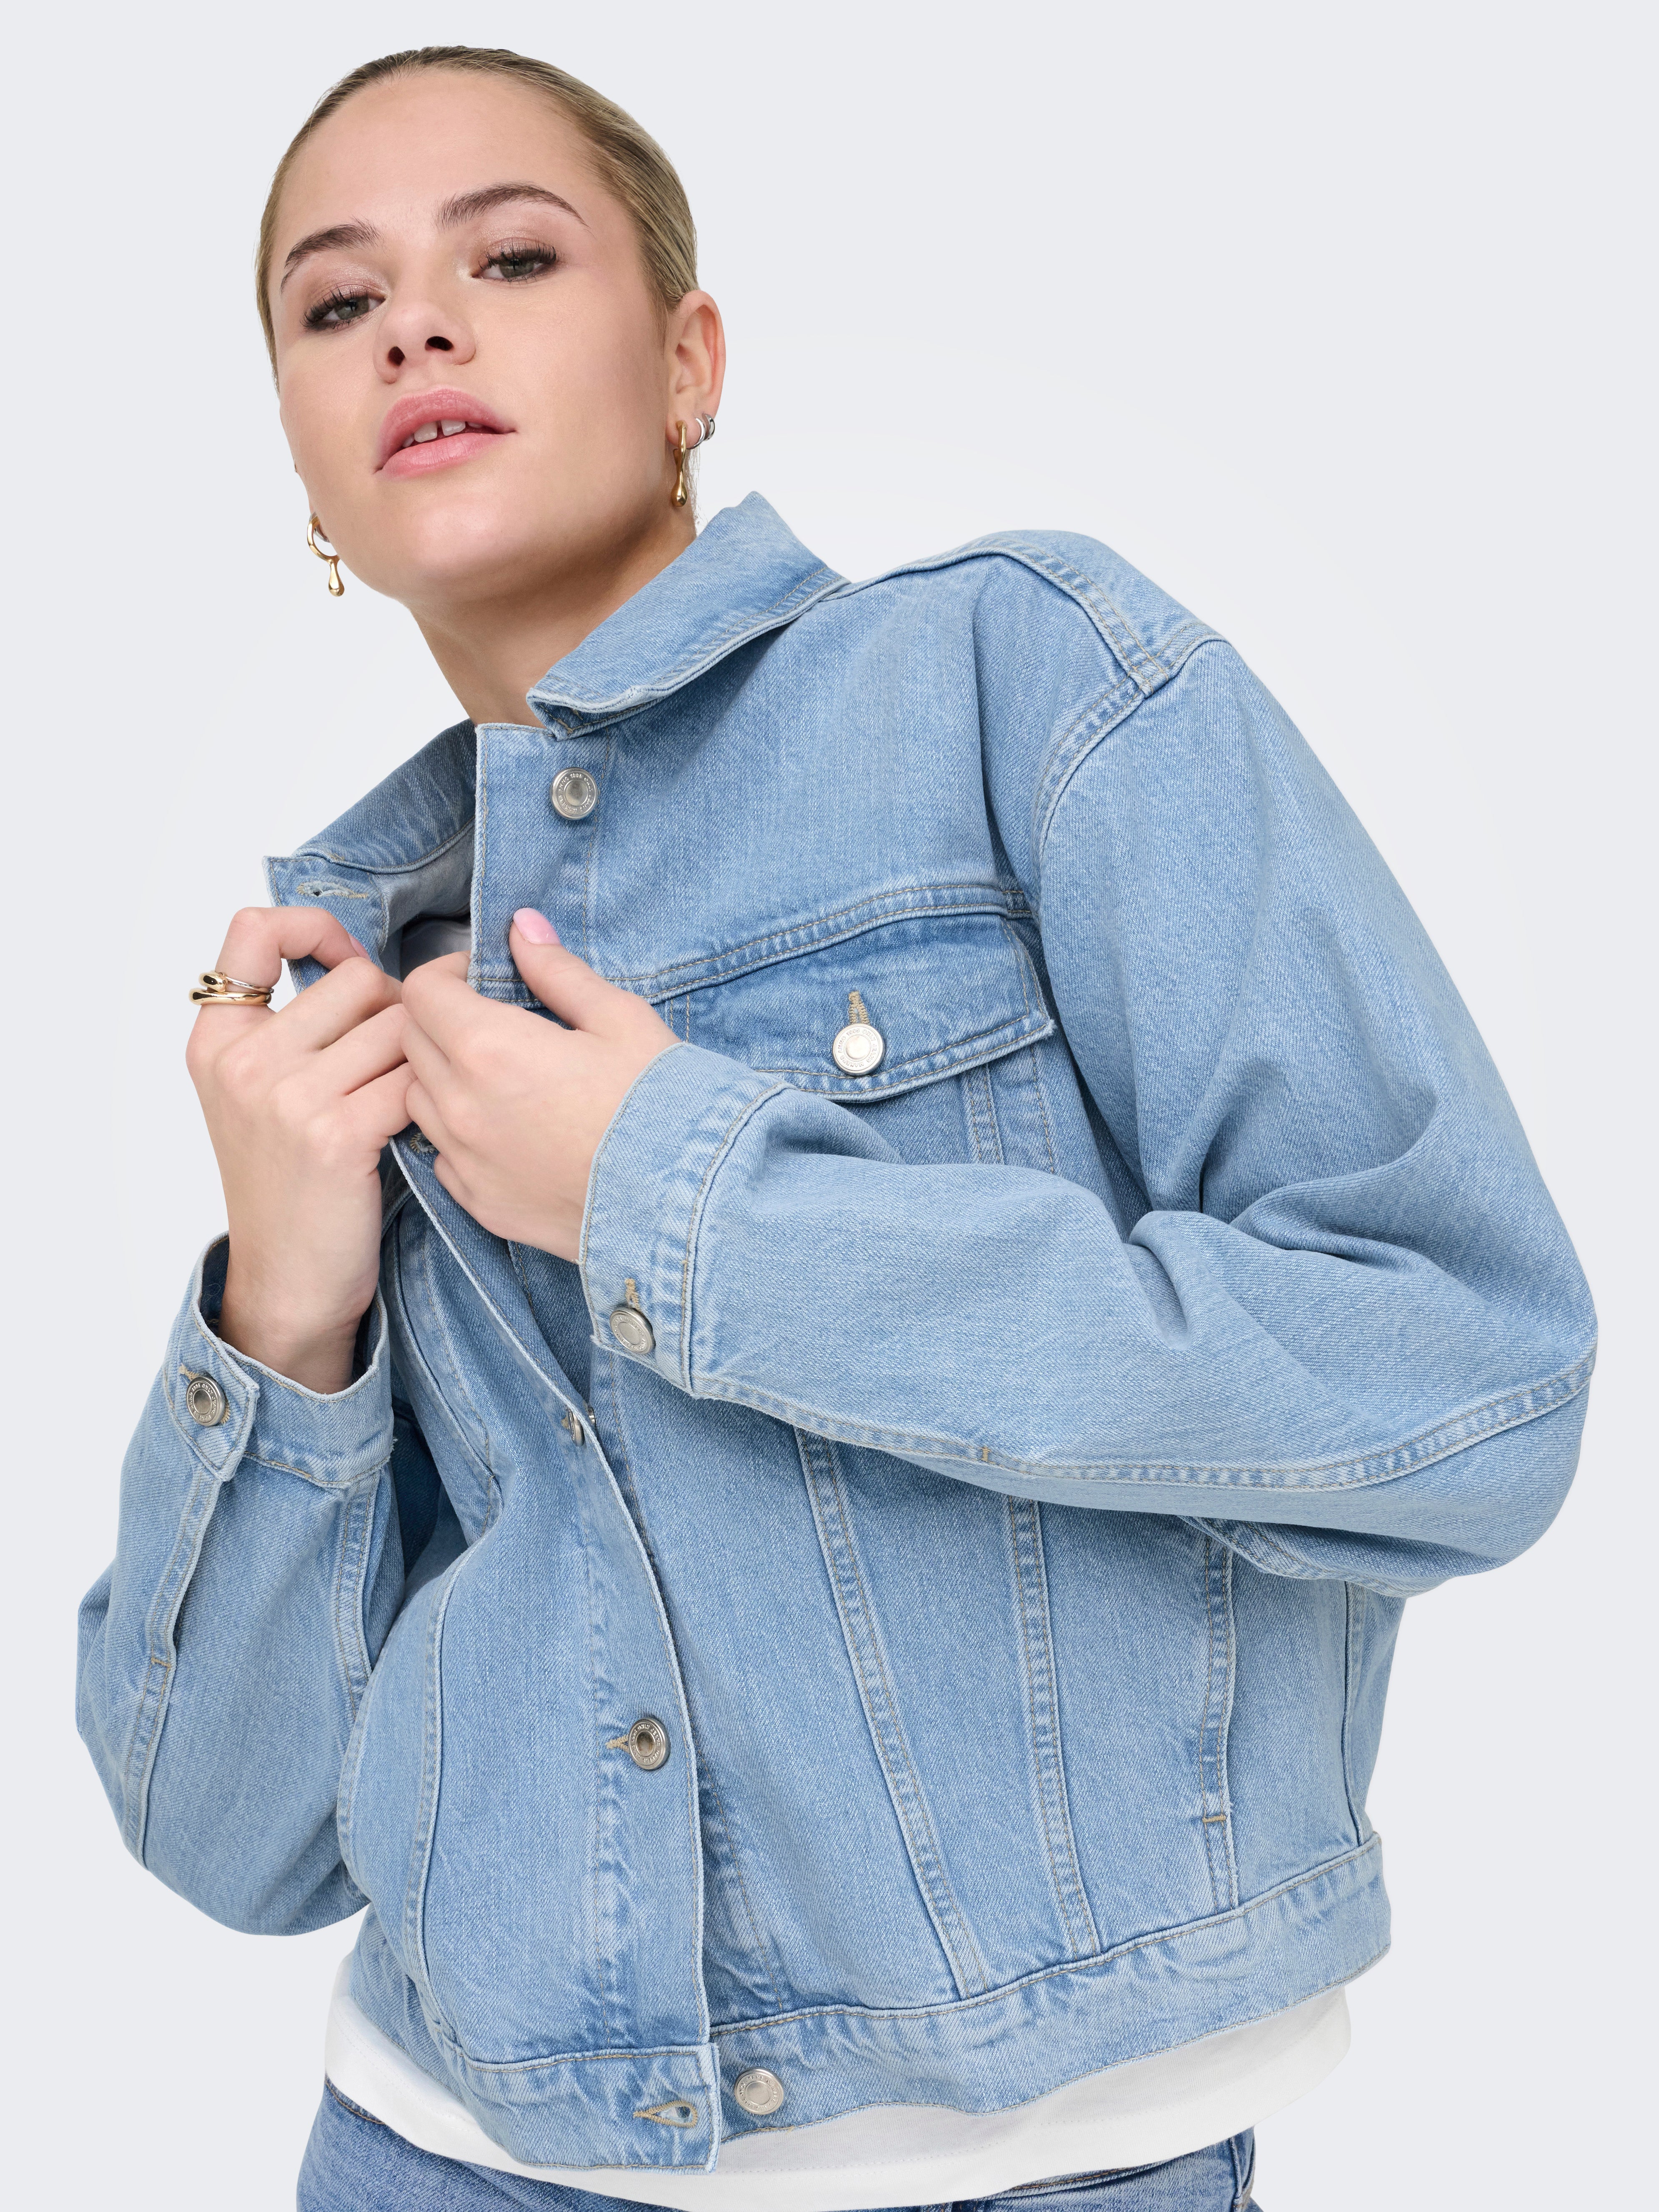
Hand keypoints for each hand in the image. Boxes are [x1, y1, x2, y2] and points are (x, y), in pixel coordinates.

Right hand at [186, 908, 411, 1391]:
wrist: (288, 1280)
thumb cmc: (291, 1183)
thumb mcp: (262, 1092)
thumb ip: (297, 1024)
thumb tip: (367, 959)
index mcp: (218, 1038)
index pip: (254, 929)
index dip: (314, 927)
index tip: (345, 956)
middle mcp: (246, 1059)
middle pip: (361, 980)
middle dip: (399, 1010)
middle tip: (398, 1058)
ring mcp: (287, 1096)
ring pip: (399, 1027)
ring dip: (423, 1056)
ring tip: (409, 1095)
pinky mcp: (336, 1135)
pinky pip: (414, 1079)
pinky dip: (430, 1097)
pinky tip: (420, 1124)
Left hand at [400, 909, 675, 1261]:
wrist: (686, 1201)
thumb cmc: (659, 1102)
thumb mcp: (621, 1018)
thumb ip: (558, 970)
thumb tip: (521, 927)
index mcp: (489, 1047)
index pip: (422, 991)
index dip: (449, 973)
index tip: (483, 977)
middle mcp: (461, 1106)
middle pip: (411, 1042)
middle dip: (442, 1020)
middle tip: (493, 1021)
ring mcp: (466, 1160)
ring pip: (418, 1100)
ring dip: (443, 1078)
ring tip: (498, 1078)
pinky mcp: (479, 1203)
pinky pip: (442, 1156)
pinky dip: (460, 1135)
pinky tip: (507, 1131)